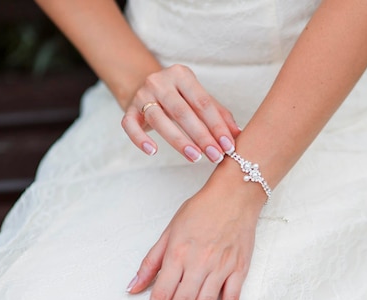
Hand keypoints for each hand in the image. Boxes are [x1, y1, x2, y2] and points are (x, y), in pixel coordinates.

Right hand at [121, 64, 241, 162]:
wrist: (146, 87)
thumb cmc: (180, 97)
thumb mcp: (200, 99)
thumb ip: (219, 115)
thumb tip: (239, 134)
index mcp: (181, 75)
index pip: (202, 102)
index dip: (217, 125)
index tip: (228, 145)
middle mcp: (160, 82)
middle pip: (182, 112)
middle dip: (201, 136)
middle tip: (216, 156)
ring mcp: (142, 95)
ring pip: (159, 120)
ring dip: (179, 141)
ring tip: (195, 157)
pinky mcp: (127, 109)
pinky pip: (130, 125)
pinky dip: (140, 139)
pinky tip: (153, 151)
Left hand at [125, 178, 262, 299]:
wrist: (235, 195)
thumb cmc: (200, 211)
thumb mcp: (169, 231)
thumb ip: (150, 262)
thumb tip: (132, 288)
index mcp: (176, 254)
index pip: (160, 295)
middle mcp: (197, 263)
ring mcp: (220, 267)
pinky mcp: (239, 269)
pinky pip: (232, 299)